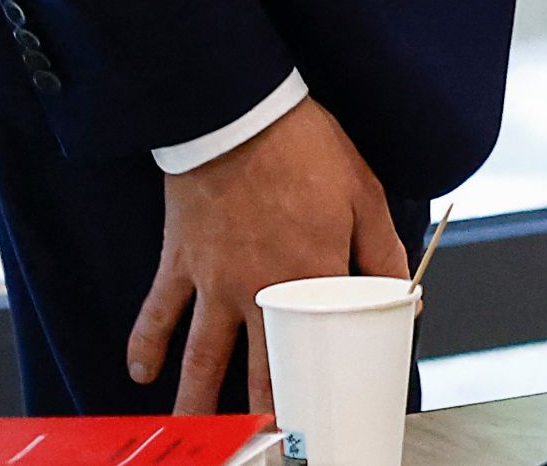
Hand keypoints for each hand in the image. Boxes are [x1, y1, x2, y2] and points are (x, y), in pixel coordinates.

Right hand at [127, 94, 406, 414]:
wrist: (240, 113)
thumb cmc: (306, 148)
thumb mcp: (365, 194)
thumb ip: (384, 251)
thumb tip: (405, 295)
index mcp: (312, 276)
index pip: (321, 347)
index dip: (321, 386)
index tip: (320, 417)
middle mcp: (261, 290)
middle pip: (259, 368)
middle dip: (263, 412)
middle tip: (264, 442)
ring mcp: (214, 281)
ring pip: (203, 356)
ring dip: (197, 400)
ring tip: (197, 433)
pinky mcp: (181, 262)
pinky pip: (158, 312)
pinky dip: (145, 344)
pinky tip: (141, 374)